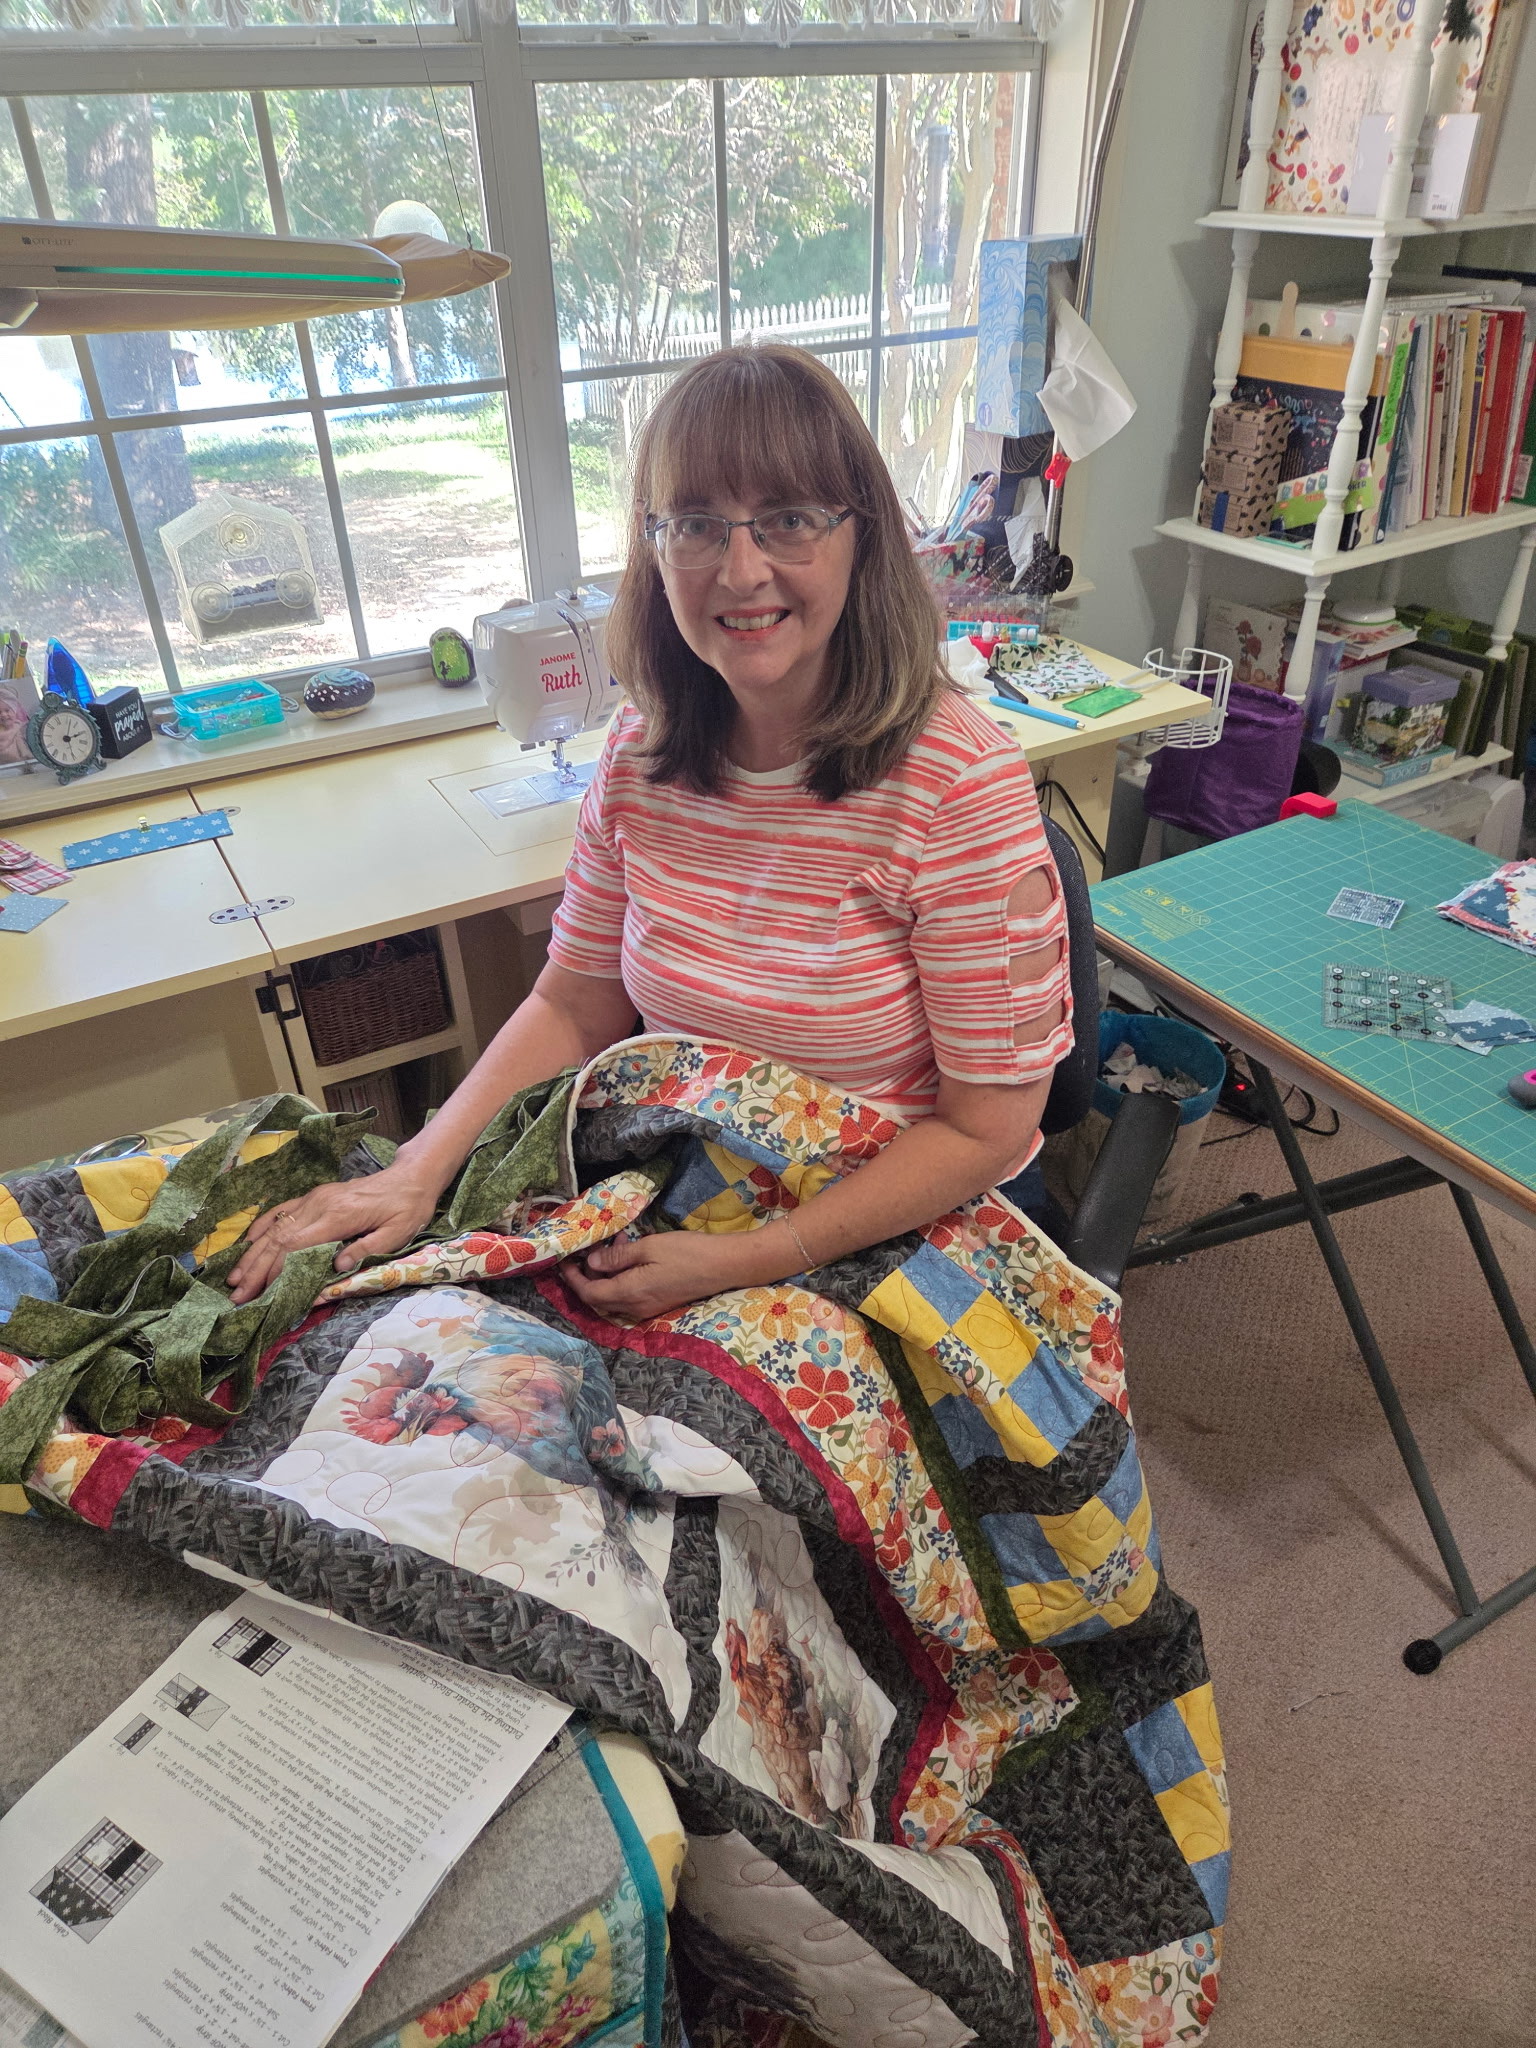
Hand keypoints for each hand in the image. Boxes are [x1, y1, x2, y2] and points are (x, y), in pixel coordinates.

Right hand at [226, 1166, 440, 1304]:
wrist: (410, 1177)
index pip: (296, 1246)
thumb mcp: (396, 1233)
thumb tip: (335, 1266)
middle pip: (278, 1239)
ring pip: (275, 1226)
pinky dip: (262, 1227)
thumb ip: (365, 1248)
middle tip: (237, 1295)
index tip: (259, 1293)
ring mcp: (314, 1198)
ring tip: (234, 1278)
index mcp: (338, 1216)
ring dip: (252, 1253)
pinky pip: (281, 1210)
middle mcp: (319, 1205)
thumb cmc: (407, 1208)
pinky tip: (248, 1244)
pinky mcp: (314, 1196)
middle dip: (255, 1268)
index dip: (274, 1270)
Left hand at [560, 1231, 750, 1324]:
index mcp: (630, 1293)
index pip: (589, 1292)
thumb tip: (592, 1263)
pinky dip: (621, 1277)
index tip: (563, 1261)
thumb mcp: (649, 1247)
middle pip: (598, 1299)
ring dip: (605, 1274)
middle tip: (585, 1250)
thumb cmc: (687, 1253)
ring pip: (613, 1296)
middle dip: (586, 1276)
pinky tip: (630, 1254)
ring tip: (614, 1243)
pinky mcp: (657, 1303)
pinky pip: (628, 1295)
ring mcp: (647, 1308)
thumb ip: (618, 1257)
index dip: (572, 1279)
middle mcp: (635, 1307)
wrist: (724, 1266)